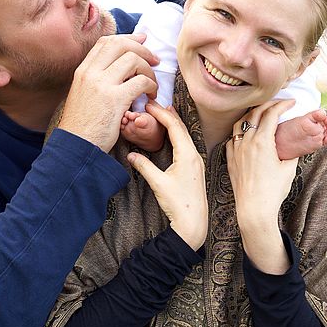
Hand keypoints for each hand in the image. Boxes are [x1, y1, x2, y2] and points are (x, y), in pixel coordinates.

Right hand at [58, 34, 158, 151]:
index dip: (127, 38)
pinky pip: (141, 81)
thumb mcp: (84, 95)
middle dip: (142, 49)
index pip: (106, 42)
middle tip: (155, 59)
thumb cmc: (83, 125)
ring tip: (152, 84)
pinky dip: (151, 86)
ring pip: (133, 60)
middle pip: (120, 45)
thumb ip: (97, 79)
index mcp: (83, 71)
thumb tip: (119, 67)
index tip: (141, 41)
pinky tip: (151, 96)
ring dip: (149, 70)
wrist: (76, 147)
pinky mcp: (115, 99)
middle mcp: (90, 73)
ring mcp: (102, 84)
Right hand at [127, 102, 207, 249]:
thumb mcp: (158, 183)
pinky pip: (186, 144)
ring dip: (173, 123)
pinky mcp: (195, 168)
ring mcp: (196, 161)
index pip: (174, 127)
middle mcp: (195, 155)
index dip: (161, 114)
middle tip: (153, 103)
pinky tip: (172, 133)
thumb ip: (144, 166)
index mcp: (187, 155)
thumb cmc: (178, 204)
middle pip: (180, 128)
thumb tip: (130, 154)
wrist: (193, 223)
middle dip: (167, 114)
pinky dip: (177, 134)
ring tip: (162, 112)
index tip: (149, 104)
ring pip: (184, 135)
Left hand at [226, 100, 297, 272]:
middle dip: (268, 105)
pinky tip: (246, 132)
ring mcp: (236, 149)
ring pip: (240, 123)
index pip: (271, 114)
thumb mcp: (288, 169)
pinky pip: (232, 137)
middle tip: (278, 104)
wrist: (254, 209)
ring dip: (251, 114)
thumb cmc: (273, 191)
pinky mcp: (230, 158)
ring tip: (261, 113)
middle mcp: (246, 142)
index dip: (282, 105)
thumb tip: (294, 143)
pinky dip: (240, 130)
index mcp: (262, 142)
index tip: (291, 102)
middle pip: (255, 113)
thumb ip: (291, 152)